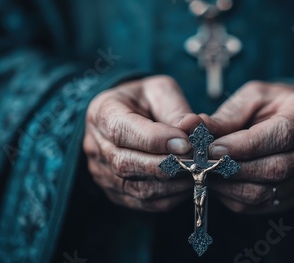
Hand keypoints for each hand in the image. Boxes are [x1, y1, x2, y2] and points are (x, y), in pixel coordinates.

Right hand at [83, 75, 201, 210]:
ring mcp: (102, 172)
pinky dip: (169, 196)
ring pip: (135, 188)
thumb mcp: (160, 91)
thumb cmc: (146, 100)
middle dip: (166, 165)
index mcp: (102, 112)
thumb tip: (194, 127)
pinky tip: (187, 183)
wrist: (130, 114)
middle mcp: (95, 145)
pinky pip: (142, 202)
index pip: (121, 131)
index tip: (186, 143)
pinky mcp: (115, 191)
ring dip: (171, 184)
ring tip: (197, 172)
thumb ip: (176, 110)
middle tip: (197, 160)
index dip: (155, 140)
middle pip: (126, 164)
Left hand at [201, 81, 293, 213]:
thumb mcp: (255, 96)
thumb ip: (229, 114)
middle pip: (272, 170)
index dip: (242, 146)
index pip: (279, 138)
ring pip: (263, 193)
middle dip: (231, 168)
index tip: (212, 147)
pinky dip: (233, 198)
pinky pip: (259, 206)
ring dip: (228, 187)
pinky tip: (219, 183)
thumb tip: (197, 128)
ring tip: (206, 172)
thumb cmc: (278, 105)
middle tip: (201, 162)